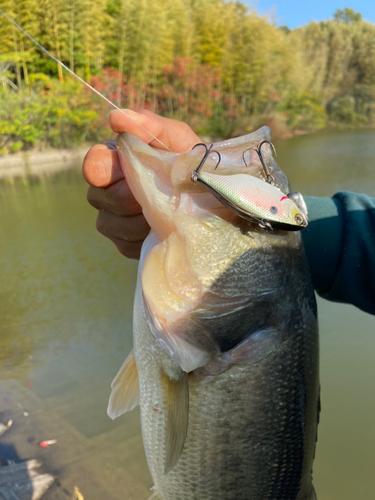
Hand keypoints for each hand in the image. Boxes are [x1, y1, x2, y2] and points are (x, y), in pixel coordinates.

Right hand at [82, 109, 199, 258]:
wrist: (215, 200)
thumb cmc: (193, 164)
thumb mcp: (179, 140)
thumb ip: (152, 126)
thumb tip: (116, 117)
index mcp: (115, 160)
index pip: (93, 165)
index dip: (101, 168)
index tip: (120, 169)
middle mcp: (107, 190)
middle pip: (99, 197)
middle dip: (130, 196)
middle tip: (159, 193)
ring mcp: (114, 219)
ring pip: (110, 223)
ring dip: (140, 219)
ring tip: (167, 213)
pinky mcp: (125, 244)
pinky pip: (124, 244)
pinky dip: (144, 238)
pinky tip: (163, 230)